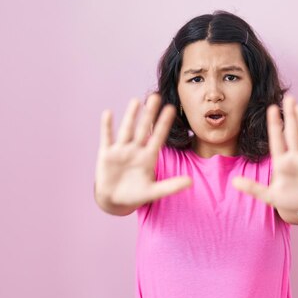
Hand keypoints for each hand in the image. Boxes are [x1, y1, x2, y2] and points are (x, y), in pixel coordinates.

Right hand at [94, 93, 191, 213]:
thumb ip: (171, 186)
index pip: (158, 137)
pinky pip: (107, 138)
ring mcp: (121, 151)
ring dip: (130, 116)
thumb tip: (191, 182)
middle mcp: (135, 150)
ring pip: (127, 130)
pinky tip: (108, 113)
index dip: (164, 124)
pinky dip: (106, 127)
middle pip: (144, 129)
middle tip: (156, 96)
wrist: (114, 200)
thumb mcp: (154, 192)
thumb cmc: (135, 195)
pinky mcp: (106, 154)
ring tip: (136, 101)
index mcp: (148, 157)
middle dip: (149, 114)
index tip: (171, 109)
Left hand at [232, 95, 297, 213]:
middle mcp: (296, 157)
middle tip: (289, 97)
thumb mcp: (269, 196)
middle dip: (290, 116)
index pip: (277, 139)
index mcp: (282, 162)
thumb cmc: (288, 202)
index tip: (271, 108)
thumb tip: (233, 182)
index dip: (274, 124)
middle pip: (292, 133)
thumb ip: (252, 188)